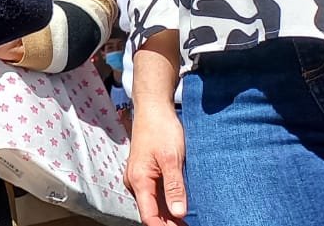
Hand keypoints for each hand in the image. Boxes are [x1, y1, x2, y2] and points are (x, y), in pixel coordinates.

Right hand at [124, 103, 187, 225]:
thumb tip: (178, 213)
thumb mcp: (171, 159)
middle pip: (151, 212)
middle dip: (168, 224)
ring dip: (169, 216)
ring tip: (188, 223)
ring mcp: (139, 177)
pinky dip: (167, 204)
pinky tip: (181, 209)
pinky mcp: (145, 173)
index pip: (149, 215)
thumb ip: (174, 187)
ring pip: (153, 204)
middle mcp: (135, 182)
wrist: (153, 108)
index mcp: (139, 180)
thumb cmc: (161, 129)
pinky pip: (155, 194)